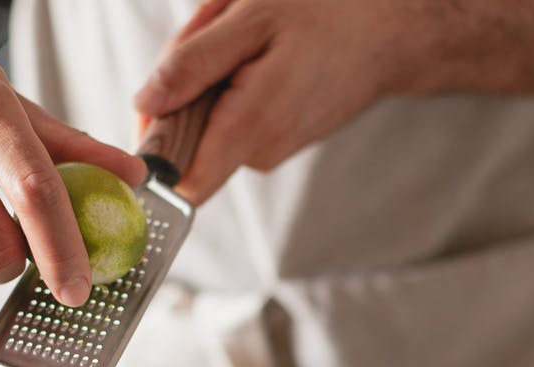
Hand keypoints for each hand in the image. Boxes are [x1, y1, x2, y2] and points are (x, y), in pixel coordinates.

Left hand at [134, 0, 405, 205]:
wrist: (390, 33)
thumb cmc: (328, 14)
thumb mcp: (252, 19)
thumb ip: (193, 65)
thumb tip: (143, 105)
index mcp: (249, 128)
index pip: (179, 182)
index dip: (150, 151)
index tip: (152, 105)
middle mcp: (259, 153)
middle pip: (183, 136)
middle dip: (181, 86)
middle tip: (214, 32)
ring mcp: (269, 151)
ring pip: (205, 123)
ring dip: (207, 78)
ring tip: (245, 36)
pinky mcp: (275, 141)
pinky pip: (229, 118)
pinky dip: (229, 83)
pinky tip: (257, 51)